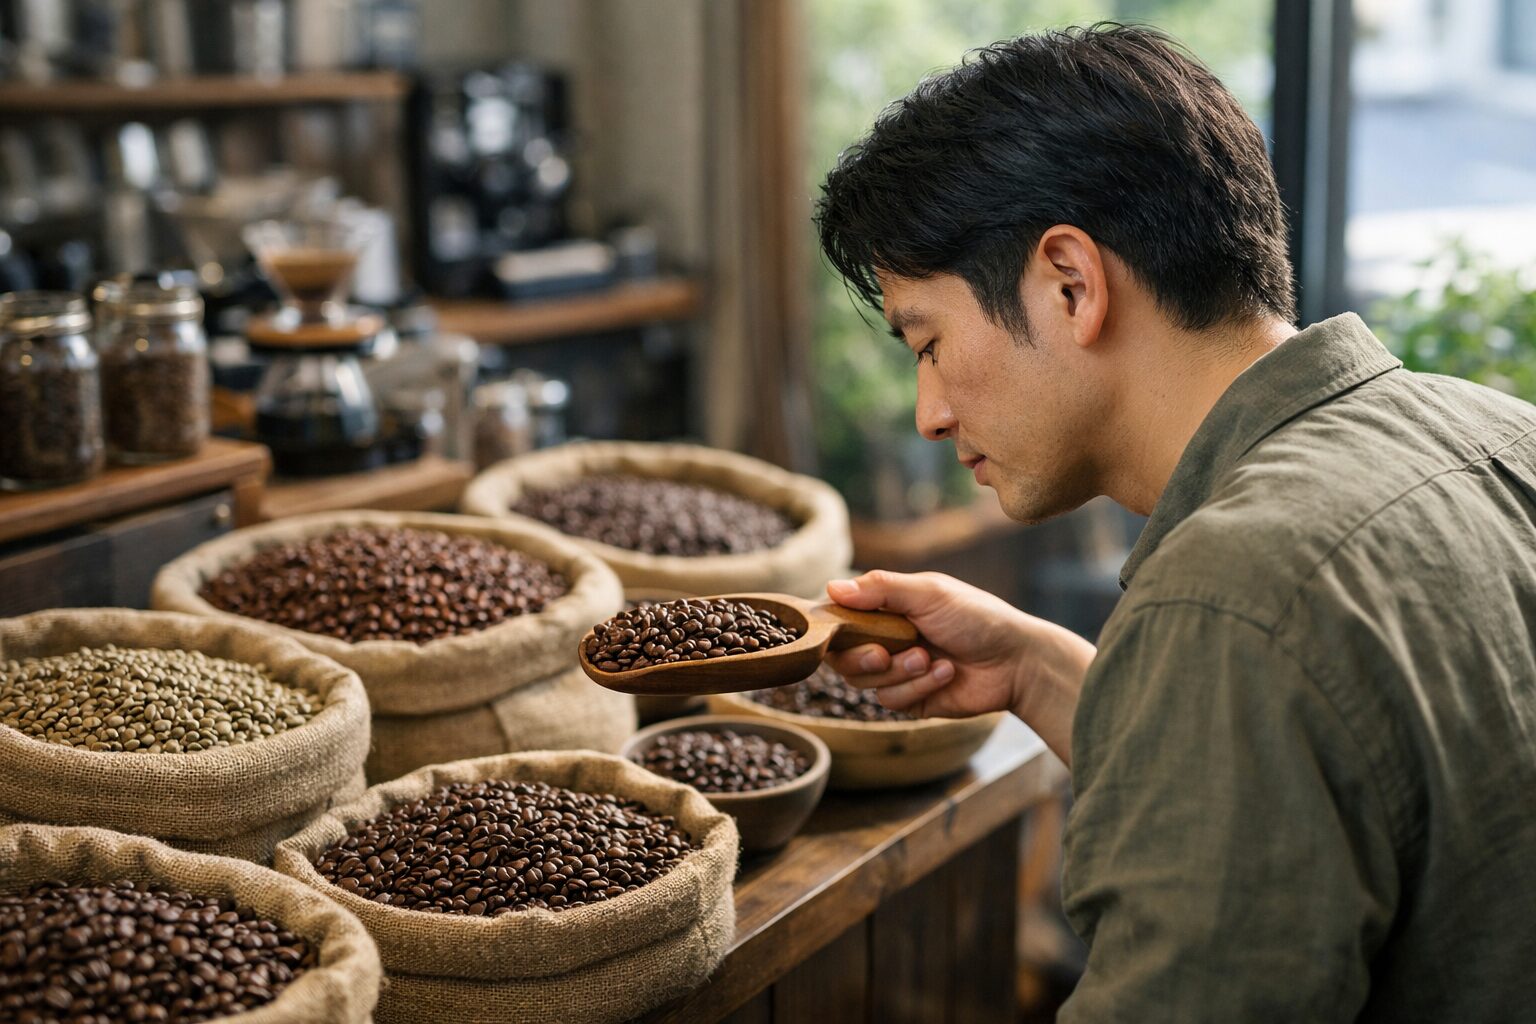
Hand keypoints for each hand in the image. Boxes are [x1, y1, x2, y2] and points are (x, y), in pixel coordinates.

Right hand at [824, 571, 1094, 764]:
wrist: (1016, 661)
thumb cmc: (977, 617)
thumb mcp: (928, 593)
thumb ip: (880, 589)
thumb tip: (831, 587)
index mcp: (886, 607)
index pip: (838, 617)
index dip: (831, 629)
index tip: (836, 632)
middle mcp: (886, 639)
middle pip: (841, 657)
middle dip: (861, 657)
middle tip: (884, 653)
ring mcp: (897, 670)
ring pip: (864, 682)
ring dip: (899, 672)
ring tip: (931, 659)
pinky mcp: (911, 698)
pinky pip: (891, 700)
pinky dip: (918, 687)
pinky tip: (946, 673)